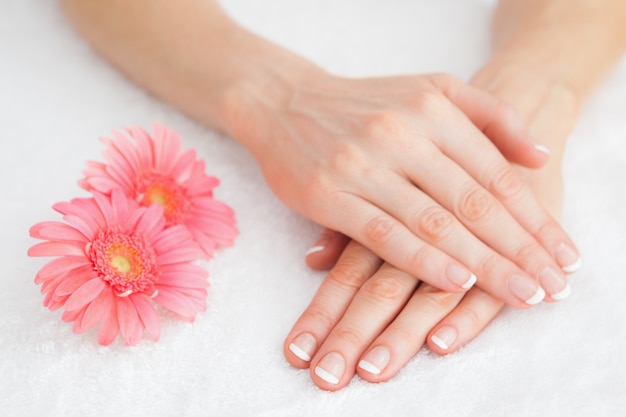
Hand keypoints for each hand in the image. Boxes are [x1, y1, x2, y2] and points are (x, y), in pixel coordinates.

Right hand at [283, 62, 583, 390]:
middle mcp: (401, 134)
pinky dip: (422, 260)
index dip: (534, 219)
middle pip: (473, 203)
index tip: (561, 255)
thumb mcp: (431, 89)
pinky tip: (454, 282)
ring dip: (482, 264)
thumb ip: (490, 115)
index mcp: (433, 109)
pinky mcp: (327, 194)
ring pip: (433, 222)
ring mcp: (362, 164)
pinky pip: (382, 234)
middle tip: (551, 286)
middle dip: (519, 250)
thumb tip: (539, 156)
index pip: (497, 174)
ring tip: (519, 293)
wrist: (286, 102)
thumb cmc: (365, 104)